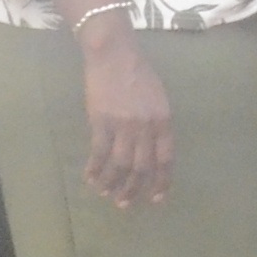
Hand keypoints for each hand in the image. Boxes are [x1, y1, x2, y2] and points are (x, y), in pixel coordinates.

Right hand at [76, 14, 180, 209]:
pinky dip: (95, 169)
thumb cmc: (137, 72)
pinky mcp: (101, 121)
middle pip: (142, 167)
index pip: (165, 159)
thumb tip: (150, 150)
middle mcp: (146, 126)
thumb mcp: (158, 97)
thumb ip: (157, 123)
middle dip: (134, 189)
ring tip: (106, 193)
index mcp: (164, 120)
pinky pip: (99, 153)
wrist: (113, 53)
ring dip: (113, 183)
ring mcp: (124, 124)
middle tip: (125, 204)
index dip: (161, 181)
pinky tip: (90, 178)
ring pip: (120, 165)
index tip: (156, 199)